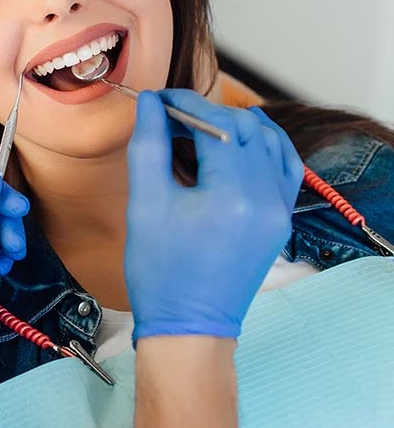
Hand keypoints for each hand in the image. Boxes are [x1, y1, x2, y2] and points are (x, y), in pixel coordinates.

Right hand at [126, 89, 303, 340]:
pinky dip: (262, 146)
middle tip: (171, 117)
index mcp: (233, 193)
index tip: (158, 101)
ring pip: (268, 141)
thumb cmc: (160, 271)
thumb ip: (149, 145)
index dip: (185, 104)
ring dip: (234, 126)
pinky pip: (283, 166)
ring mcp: (280, 209)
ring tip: (198, 131)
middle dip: (207, 113)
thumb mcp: (145, 203)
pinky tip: (238, 143)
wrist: (189, 325)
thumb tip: (152, 104)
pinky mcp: (281, 219)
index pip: (216, 124)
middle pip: (244, 127)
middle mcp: (267, 197)